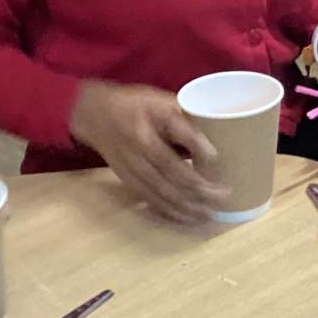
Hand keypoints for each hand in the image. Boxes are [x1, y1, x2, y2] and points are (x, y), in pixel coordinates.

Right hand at [69, 80, 229, 223]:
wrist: (94, 115)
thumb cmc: (135, 105)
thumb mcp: (160, 100)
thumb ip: (183, 117)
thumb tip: (213, 138)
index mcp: (149, 119)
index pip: (176, 131)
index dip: (196, 145)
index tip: (217, 158)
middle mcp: (139, 146)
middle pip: (170, 171)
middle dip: (198, 187)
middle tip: (223, 195)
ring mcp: (132, 167)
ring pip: (161, 191)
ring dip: (187, 204)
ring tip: (210, 212)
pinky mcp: (128, 180)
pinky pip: (151, 200)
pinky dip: (171, 211)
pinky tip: (188, 217)